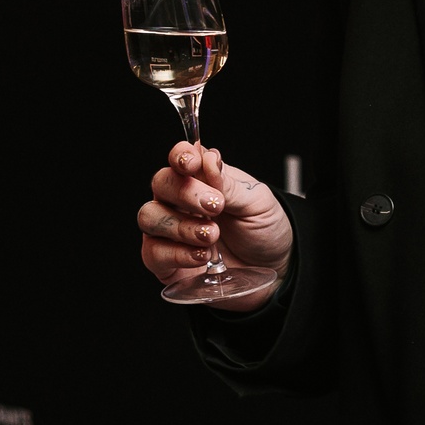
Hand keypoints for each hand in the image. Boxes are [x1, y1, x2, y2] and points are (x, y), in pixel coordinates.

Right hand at [136, 142, 292, 312]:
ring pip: (149, 217)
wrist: (275, 269)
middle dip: (185, 193)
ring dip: (182, 225)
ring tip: (212, 235)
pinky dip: (176, 254)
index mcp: (203, 179)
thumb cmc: (264, 230)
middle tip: (215, 206)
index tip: (192, 163)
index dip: (180, 156)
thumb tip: (208, 159)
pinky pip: (153, 253)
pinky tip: (202, 255)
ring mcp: (171, 232)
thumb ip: (229, 184)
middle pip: (160, 183)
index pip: (179, 158)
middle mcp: (181, 202)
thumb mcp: (257, 203)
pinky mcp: (167, 262)